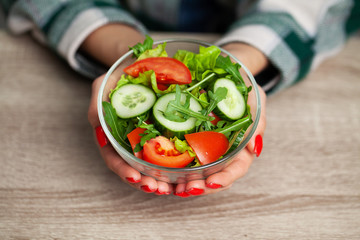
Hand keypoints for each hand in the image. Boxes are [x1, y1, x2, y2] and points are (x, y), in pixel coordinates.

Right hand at [88, 74, 174, 194]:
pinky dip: (175, 167)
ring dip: (161, 180)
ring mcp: (147, 141)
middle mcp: (128, 142)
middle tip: (158, 189)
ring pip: (152, 167)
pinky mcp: (164, 136)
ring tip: (172, 189)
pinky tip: (185, 175)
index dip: (123, 170)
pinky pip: (170, 154)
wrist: (140, 67)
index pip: (114, 158)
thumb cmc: (119, 77)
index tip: (135, 177)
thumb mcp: (102, 85)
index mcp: (112, 136)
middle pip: (135, 169)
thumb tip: (97, 124)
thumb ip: (97, 104)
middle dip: (145, 182)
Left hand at [172, 42, 267, 196]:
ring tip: (169, 188)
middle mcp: (220, 152)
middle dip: (199, 186)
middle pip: (212, 177)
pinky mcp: (186, 139)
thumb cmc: (243, 89)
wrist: (226, 74)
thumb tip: (254, 149)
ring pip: (194, 172)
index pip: (235, 169)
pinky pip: (177, 156)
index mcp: (239, 148)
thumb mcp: (256, 101)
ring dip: (182, 183)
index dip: (224, 179)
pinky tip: (157, 172)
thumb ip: (257, 124)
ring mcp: (203, 148)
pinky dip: (169, 166)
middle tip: (185, 190)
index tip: (211, 182)